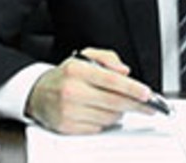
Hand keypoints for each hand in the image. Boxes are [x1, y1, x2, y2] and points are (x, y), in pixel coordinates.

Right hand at [27, 47, 155, 133]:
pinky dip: (103, 122)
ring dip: (118, 112)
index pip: (111, 80)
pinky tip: (98, 112)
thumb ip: (108, 58)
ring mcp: (69, 110)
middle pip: (113, 102)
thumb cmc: (66, 76)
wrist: (37, 93)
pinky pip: (97, 128)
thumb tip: (125, 71)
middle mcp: (72, 90)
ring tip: (112, 103)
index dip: (132, 88)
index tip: (146, 93)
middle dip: (135, 105)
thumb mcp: (84, 57)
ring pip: (108, 117)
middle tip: (148, 106)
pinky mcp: (67, 126)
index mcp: (78, 70)